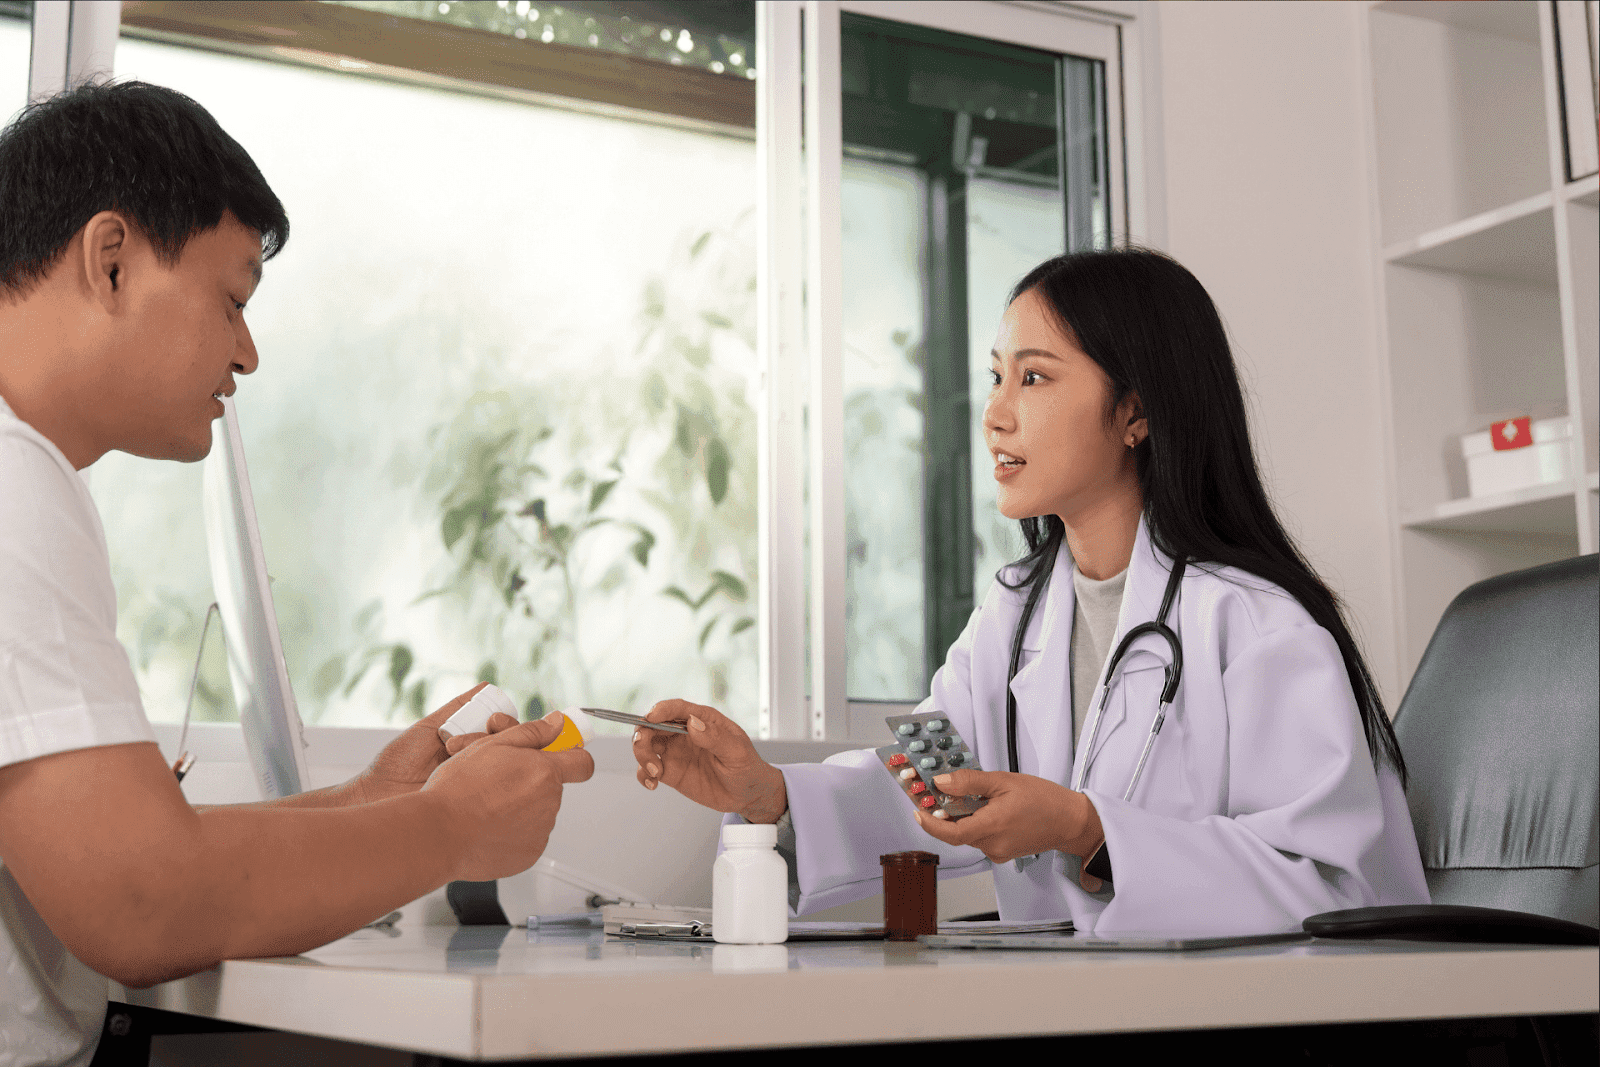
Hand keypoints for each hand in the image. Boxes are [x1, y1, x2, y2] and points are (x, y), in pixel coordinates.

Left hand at [351, 684, 498, 803]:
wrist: (380, 790)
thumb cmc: (400, 760)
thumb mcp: (429, 727)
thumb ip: (456, 708)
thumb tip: (485, 686)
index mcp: (468, 742)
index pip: (499, 730)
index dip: (502, 721)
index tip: (494, 718)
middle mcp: (477, 762)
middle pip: (508, 744)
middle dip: (502, 733)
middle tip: (487, 729)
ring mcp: (477, 782)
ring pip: (503, 761)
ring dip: (484, 748)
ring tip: (451, 750)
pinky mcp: (474, 801)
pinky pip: (492, 786)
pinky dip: (487, 774)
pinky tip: (470, 768)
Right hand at [422, 711, 594, 881]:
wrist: (438, 833)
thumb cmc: (459, 789)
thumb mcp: (493, 745)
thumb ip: (532, 733)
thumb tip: (557, 724)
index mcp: (545, 773)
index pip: (583, 764)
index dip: (572, 757)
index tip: (560, 756)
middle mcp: (549, 803)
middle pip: (552, 788)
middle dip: (532, 782)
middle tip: (499, 780)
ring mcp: (540, 832)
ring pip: (538, 812)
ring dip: (521, 806)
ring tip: (487, 804)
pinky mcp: (528, 855)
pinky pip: (528, 837)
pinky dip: (512, 832)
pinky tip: (487, 825)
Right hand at [632, 699, 786, 822]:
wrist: (747, 795)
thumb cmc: (747, 768)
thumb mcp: (737, 752)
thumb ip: (716, 738)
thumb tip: (693, 723)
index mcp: (704, 720)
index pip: (678, 709)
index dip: (661, 710)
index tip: (651, 718)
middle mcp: (685, 733)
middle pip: (653, 725)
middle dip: (643, 735)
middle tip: (647, 753)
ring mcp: (676, 752)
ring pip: (646, 745)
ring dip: (642, 756)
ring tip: (655, 773)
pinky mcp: (670, 772)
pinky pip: (647, 769)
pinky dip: (643, 775)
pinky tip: (653, 784)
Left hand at [913, 769, 1105, 890]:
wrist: (1069, 821)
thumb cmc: (1044, 800)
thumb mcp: (1004, 781)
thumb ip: (970, 782)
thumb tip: (941, 782)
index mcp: (993, 825)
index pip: (951, 834)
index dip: (930, 824)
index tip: (918, 811)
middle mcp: (993, 844)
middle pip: (957, 832)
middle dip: (947, 814)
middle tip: (940, 793)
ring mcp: (998, 852)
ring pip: (969, 834)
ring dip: (964, 817)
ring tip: (974, 796)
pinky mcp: (1003, 853)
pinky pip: (981, 838)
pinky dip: (977, 823)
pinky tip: (988, 808)